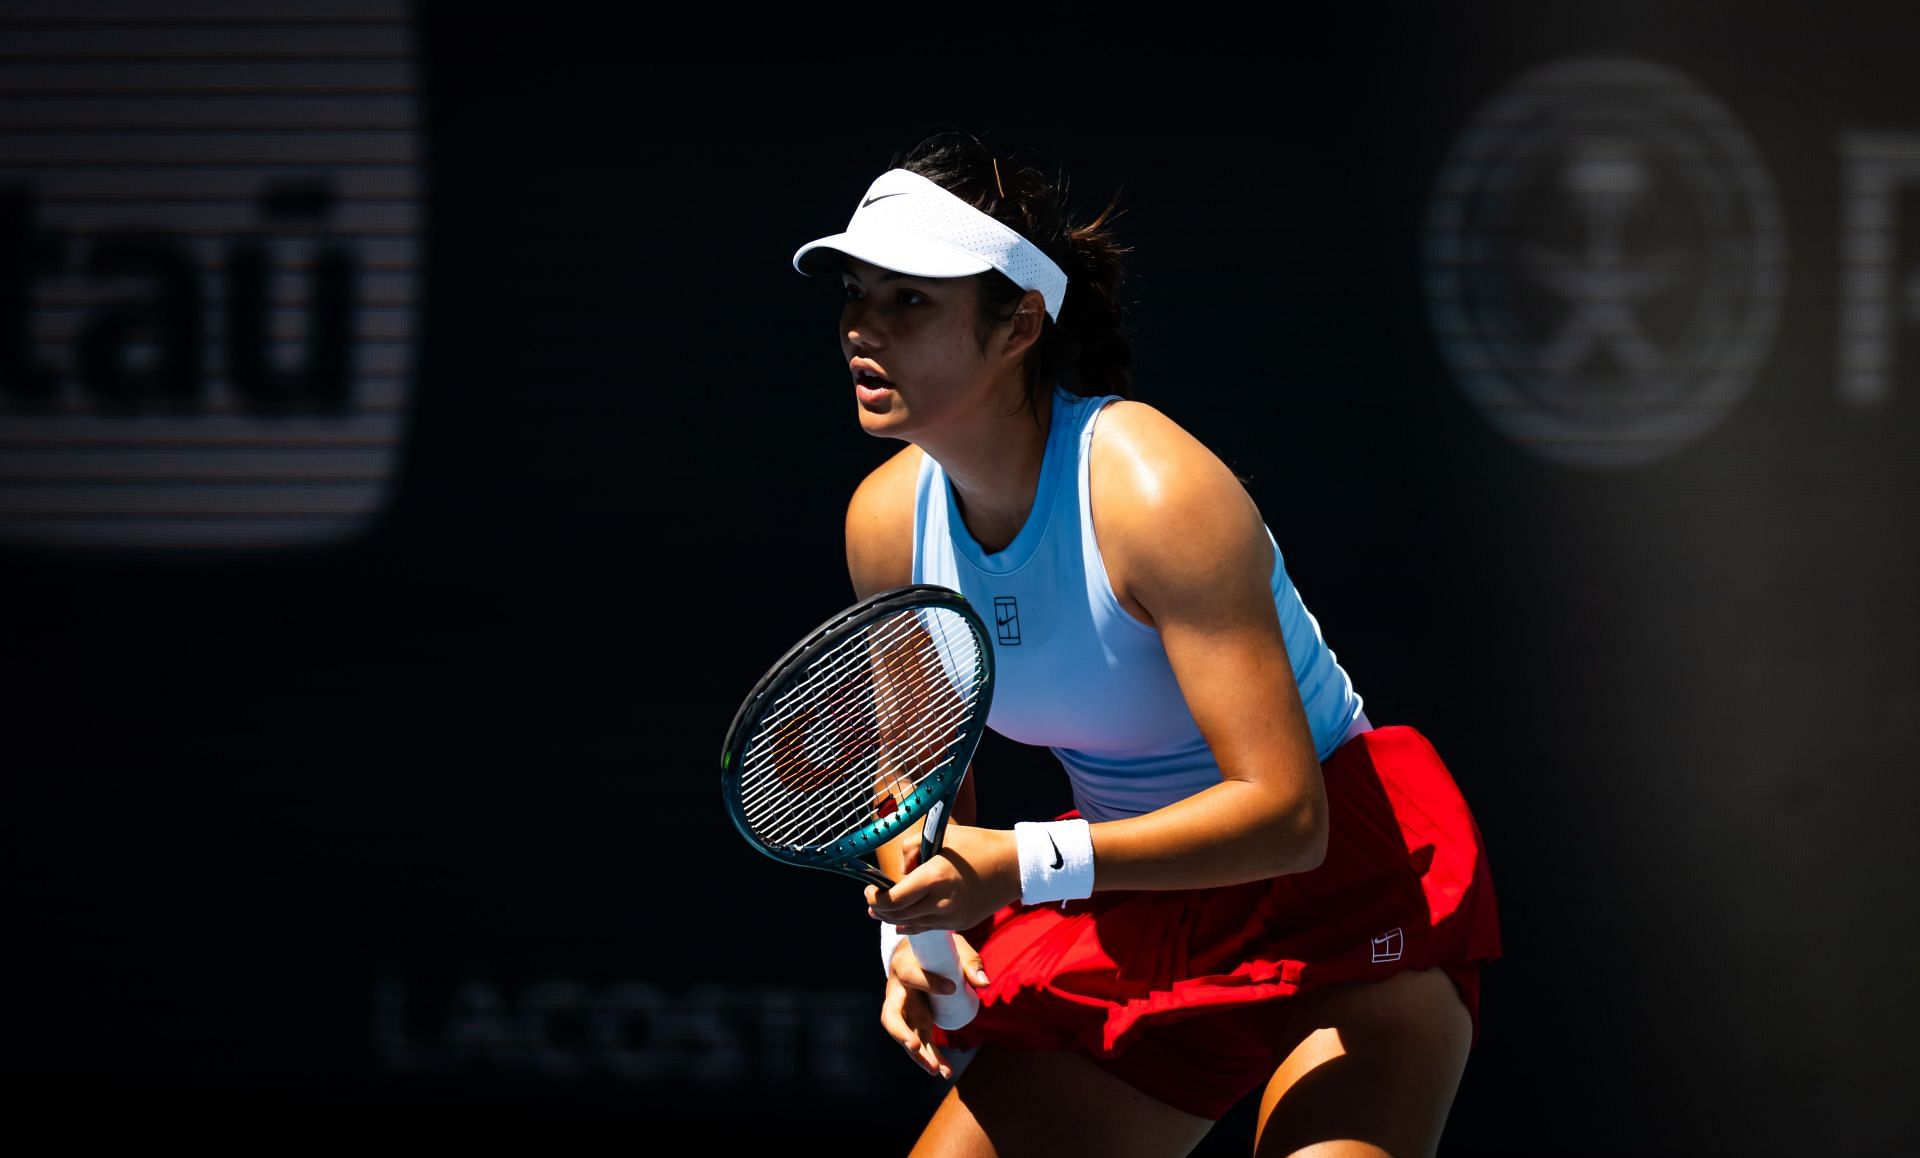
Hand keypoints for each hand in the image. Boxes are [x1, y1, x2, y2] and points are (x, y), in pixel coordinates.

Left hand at [865, 823, 1018, 935]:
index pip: (892, 900)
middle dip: (880, 909)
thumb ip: (911, 850)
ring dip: (894, 918)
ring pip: (911, 925)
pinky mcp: (961, 924)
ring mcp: (952, 917)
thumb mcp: (941, 836)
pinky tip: (903, 922)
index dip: (874, 898)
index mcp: (934, 877)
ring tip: (882, 910)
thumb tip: (900, 873)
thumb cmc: (977, 844)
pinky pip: (929, 928)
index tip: (870, 889)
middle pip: (897, 916)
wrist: (1015, 865)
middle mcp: (941, 902)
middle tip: (872, 899)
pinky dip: (912, 925)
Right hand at [881, 931, 986, 1079]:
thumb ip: (969, 963)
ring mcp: (905, 1011)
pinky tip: (944, 1072)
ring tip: (935, 1069)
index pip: (912, 977)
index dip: (929, 982)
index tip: (952, 988)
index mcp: (904, 967)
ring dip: (918, 1055)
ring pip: (904, 1037)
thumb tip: (984, 984)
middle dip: (901, 1033)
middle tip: (915, 1045)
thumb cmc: (937, 950)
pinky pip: (920, 1044)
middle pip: (891, 1016)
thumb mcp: (953, 949)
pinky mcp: (915, 1023)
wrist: (919, 953)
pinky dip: (931, 1059)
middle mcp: (898, 992)